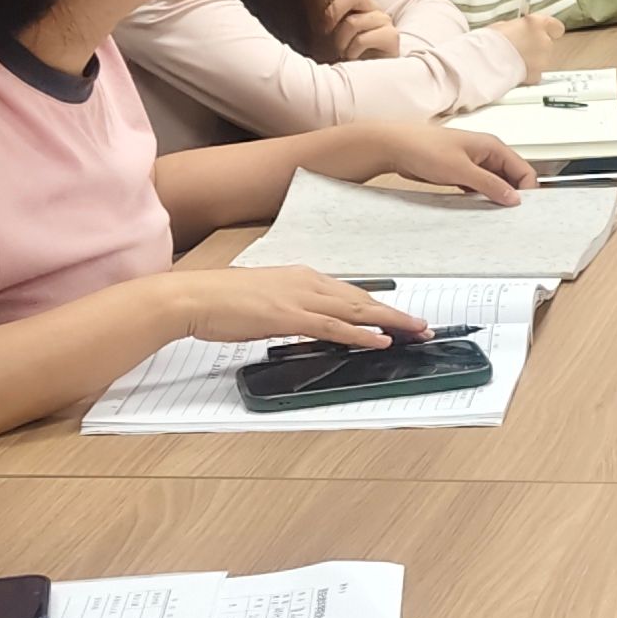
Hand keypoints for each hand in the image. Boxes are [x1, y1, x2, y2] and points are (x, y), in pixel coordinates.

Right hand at [164, 265, 431, 349]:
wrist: (193, 297)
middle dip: (395, 313)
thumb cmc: (220, 300)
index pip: (350, 292)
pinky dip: (361, 335)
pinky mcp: (290, 316)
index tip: (399, 316)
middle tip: (423, 326)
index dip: (378, 305)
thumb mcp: (263, 300)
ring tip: (416, 332)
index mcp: (301, 276)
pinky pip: (334, 327)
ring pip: (356, 310)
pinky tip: (381, 341)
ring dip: (390, 322)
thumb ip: (289, 309)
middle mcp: (306, 282)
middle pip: (362, 298)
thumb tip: (303, 323)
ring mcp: (299, 298)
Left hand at [323, 0, 400, 60]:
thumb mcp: (326, 29)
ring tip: (341, 51)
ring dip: (340, 40)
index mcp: (356, 1)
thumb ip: (323, 12)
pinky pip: (362, 38)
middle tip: (326, 32)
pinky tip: (353, 58)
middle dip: (332, 13)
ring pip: (354, 21)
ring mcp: (383, 21)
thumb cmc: (338, 54)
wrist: (357, 81)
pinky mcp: (391, 37)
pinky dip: (351, 51)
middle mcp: (372, 7)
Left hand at [325, 119, 534, 205]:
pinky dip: (481, 197)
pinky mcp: (461, 172)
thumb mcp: (462, 170)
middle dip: (512, 195)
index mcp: (492, 146)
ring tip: (493, 212)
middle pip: (511, 178)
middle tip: (509, 214)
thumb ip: (490, 184)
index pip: (523, 170)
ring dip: (496, 197)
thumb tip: (513, 197)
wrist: (396, 147)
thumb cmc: (424, 147)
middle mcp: (486, 153)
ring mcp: (474, 163)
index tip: (524, 208)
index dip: (527, 190)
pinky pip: (480, 187)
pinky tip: (478, 207)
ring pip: (495, 184)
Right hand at [492, 7, 567, 80]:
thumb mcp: (505, 25)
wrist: (486, 61)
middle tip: (519, 49)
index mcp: (537, 24)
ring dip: (532, 61)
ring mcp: (543, 60)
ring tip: (513, 61)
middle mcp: (544, 41)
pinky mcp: (537, 75)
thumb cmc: (491, 41)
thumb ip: (519, 28)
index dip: (550, 31)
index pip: (556, 27)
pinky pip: (535, 74)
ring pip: (542, 60)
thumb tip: (519, 31)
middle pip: (547, 45)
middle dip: (536, 48)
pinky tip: (514, 71)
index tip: (543, 33)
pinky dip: (527, 74)